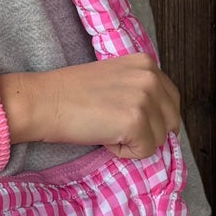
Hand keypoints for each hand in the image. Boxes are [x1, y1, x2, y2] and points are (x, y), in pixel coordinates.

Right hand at [0, 52, 180, 161]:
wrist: (44, 101)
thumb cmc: (71, 94)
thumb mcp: (116, 79)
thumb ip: (141, 90)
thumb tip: (162, 121)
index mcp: (146, 63)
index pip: (171, 101)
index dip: (152, 118)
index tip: (126, 119)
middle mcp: (150, 77)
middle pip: (171, 122)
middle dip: (147, 132)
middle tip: (114, 125)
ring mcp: (144, 98)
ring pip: (159, 140)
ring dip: (134, 142)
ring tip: (106, 127)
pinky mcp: (135, 122)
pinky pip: (144, 152)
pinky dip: (123, 153)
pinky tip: (103, 136)